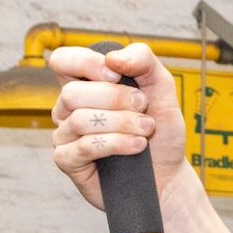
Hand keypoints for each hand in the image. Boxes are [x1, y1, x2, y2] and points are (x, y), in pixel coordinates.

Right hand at [46, 41, 192, 211]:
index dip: (87, 63)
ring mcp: (65, 135)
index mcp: (84, 85)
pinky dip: (116, 144)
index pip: (63, 60)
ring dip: (122, 123)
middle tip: (143, 108)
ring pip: (80, 120)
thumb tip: (112, 58)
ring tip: (146, 130)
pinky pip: (84, 147)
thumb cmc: (160, 132)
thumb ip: (142, 60)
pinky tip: (137, 147)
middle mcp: (68, 108)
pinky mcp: (68, 162)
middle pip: (73, 92)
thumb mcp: (161, 88)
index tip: (117, 75)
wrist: (169, 174)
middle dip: (115, 98)